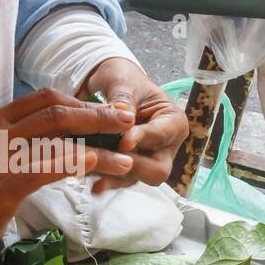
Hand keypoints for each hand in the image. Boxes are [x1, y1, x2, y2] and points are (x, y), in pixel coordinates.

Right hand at [0, 88, 135, 264]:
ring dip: (97, 147)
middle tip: (127, 122)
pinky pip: (46, 167)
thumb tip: (70, 136)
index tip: (110, 110)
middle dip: (97, 115)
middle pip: (56, 112)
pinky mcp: (2, 184)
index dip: (82, 102)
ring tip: (125, 156)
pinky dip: (74, 163)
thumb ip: (25, 141)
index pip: (46, 98)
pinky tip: (96, 165)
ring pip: (57, 139)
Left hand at [81, 57, 187, 194]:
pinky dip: (106, 181)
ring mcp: (148, 160)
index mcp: (173, 121)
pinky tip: (93, 184)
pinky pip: (120, 180)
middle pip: (158, 169)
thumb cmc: (123, 80)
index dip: (143, 140)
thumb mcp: (123, 82)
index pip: (162, 135)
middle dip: (132, 166)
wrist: (109, 86)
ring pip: (137, 178)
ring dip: (114, 176)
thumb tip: (124, 116)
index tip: (123, 142)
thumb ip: (123, 100)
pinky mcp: (130, 168)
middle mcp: (166, 146)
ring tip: (91, 171)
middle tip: (107, 159)